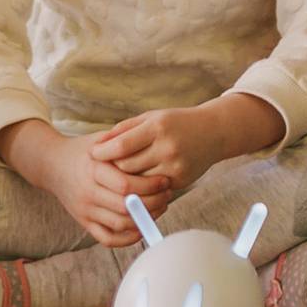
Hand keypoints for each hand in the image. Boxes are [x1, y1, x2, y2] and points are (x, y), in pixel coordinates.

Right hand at [2, 123, 170, 249]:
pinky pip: (108, 239)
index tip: (165, 180)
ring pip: (120, 224)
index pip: (126, 185)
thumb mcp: (99, 140)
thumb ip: (123, 143)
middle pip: (126, 207)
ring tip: (160, 208)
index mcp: (93, 170)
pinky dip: (127, 239)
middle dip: (153, 203)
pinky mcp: (84, 223)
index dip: (150, 186)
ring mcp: (85, 211)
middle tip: (167, 195)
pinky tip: (142, 227)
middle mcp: (88, 193)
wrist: (52, 165)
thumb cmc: (82, 150)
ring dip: (145, 220)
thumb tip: (153, 146)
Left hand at [90, 96, 280, 195]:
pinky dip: (143, 186)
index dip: (103, 152)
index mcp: (157, 128)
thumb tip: (97, 144)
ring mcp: (175, 166)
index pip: (121, 145)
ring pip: (138, 182)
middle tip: (103, 167)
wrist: (213, 132)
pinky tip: (139, 180)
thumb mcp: (150, 117)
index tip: (93, 154)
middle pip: (127, 167)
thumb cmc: (176, 122)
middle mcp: (167, 148)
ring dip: (127, 180)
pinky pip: (153, 190)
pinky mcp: (180, 181)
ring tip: (118, 174)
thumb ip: (124, 129)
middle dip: (113, 168)